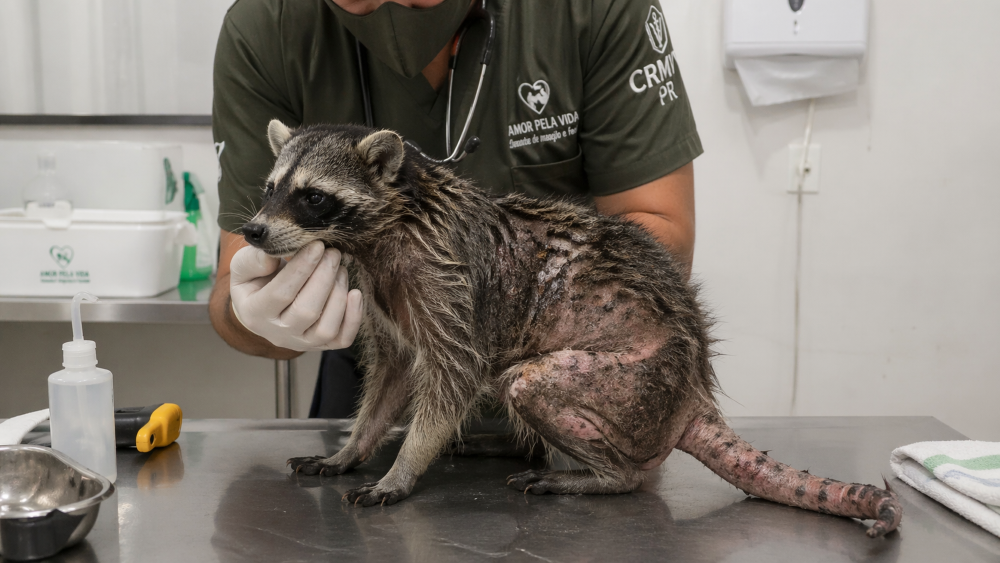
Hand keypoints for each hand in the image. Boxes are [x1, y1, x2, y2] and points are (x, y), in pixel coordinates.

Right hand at [229, 241, 362, 351]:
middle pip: (306, 312)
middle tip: (333, 253)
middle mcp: (278, 333)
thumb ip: (252, 261)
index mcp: (255, 313)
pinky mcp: (321, 345)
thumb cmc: (255, 282)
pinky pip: (342, 339)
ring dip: (338, 295)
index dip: (301, 269)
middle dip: (324, 278)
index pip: (280, 294)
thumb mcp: (243, 267)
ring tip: (340, 268)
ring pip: (326, 328)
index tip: (317, 245)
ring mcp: (301, 342)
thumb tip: (271, 256)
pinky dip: (353, 319)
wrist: (261, 307)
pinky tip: (355, 294)